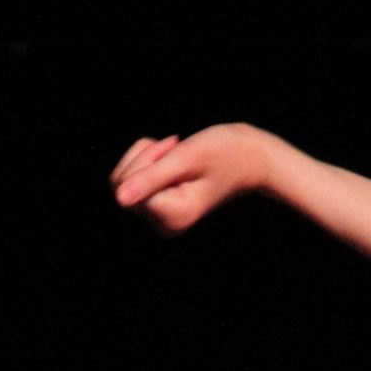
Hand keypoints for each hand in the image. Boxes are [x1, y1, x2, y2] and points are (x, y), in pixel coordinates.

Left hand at [111, 126, 279, 234]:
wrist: (251, 158)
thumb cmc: (225, 152)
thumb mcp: (186, 158)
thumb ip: (151, 178)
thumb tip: (119, 199)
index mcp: (173, 216)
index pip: (126, 185)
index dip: (145, 158)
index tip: (175, 145)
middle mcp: (165, 225)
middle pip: (121, 184)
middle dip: (143, 156)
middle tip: (175, 145)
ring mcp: (162, 219)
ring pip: (124, 180)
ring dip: (146, 156)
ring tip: (177, 152)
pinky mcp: (160, 209)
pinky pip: (132, 180)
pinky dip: (148, 160)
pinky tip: (173, 158)